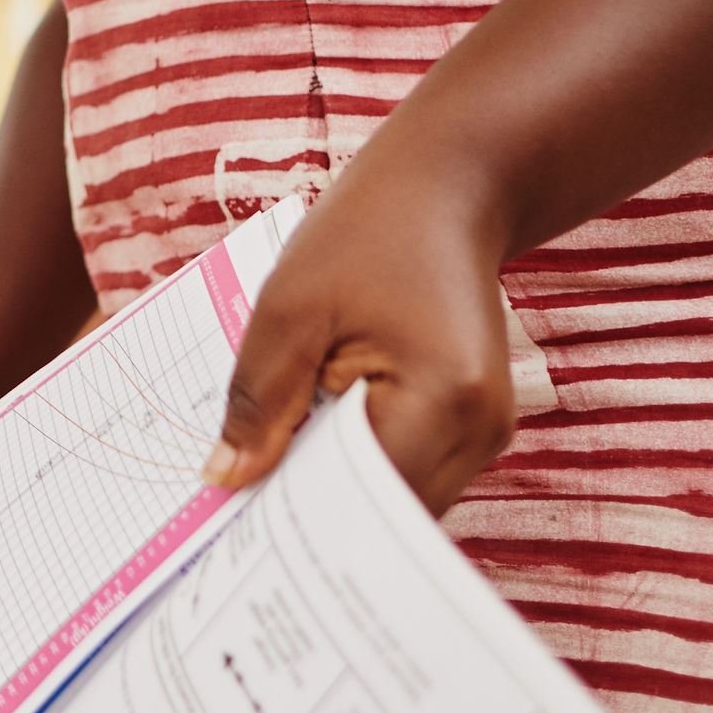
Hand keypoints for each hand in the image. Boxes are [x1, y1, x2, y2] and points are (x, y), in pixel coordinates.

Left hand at [205, 170, 516, 512]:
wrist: (444, 189)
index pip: (365, 500)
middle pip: (385, 514)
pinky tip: (309, 446)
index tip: (229, 524)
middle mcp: (481, 431)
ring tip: (266, 476)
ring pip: (397, 500)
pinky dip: (357, 466)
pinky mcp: (472, 426)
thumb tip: (227, 483)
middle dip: (313, 512)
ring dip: (335, 490)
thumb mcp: (288, 309)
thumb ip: (257, 402)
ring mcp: (485, 433)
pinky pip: (407, 472)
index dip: (297, 515)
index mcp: (444, 399)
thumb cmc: (366, 232)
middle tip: (233, 510)